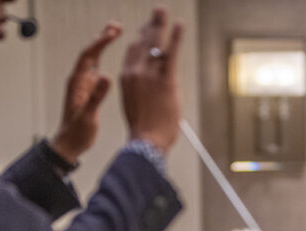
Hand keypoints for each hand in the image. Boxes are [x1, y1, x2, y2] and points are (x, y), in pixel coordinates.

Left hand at [50, 24, 122, 163]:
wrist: (68, 145)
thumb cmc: (75, 133)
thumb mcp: (87, 116)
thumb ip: (96, 97)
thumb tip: (106, 75)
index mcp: (77, 83)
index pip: (88, 56)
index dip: (100, 43)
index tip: (113, 33)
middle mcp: (79, 81)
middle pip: (90, 53)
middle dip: (102, 38)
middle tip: (116, 26)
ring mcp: (83, 85)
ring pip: (93, 60)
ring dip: (103, 46)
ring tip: (115, 33)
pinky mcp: (88, 91)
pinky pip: (96, 70)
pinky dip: (104, 59)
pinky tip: (110, 57)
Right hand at [121, 8, 183, 153]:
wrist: (146, 141)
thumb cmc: (143, 129)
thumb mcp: (134, 103)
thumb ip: (141, 88)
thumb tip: (152, 83)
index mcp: (126, 78)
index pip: (132, 51)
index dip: (140, 38)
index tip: (145, 29)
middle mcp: (136, 72)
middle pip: (143, 42)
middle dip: (150, 26)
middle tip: (156, 13)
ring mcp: (151, 75)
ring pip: (155, 44)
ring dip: (160, 25)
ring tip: (163, 12)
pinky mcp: (166, 80)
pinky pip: (171, 53)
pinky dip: (176, 37)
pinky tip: (179, 25)